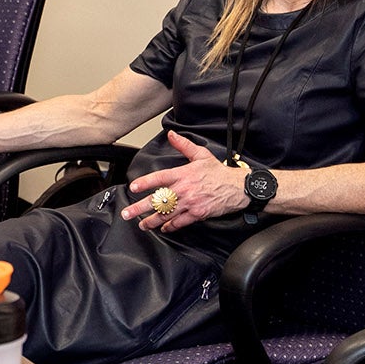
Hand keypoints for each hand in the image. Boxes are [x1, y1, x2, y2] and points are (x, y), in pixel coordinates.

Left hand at [118, 131, 246, 232]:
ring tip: (142, 225)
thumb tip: (171, 135)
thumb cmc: (219, 172)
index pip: (160, 178)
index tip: (133, 187)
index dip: (145, 182)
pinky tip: (163, 228)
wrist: (237, 187)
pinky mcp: (198, 214)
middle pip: (159, 200)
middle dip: (140, 208)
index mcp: (183, 174)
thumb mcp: (201, 155)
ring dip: (152, 221)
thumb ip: (183, 145)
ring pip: (167, 214)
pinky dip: (170, 226)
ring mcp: (191, 203)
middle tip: (127, 213)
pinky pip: (180, 222)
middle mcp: (184, 189)